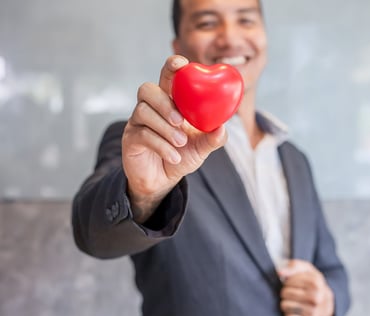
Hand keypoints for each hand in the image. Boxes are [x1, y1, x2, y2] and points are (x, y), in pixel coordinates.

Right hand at [122, 55, 226, 221]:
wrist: (163, 180)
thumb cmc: (181, 155)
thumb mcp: (202, 147)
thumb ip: (213, 137)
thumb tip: (222, 127)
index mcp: (169, 101)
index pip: (167, 76)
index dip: (171, 66)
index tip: (181, 64)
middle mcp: (150, 107)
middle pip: (147, 89)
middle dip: (164, 102)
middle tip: (181, 121)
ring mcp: (137, 121)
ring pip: (143, 111)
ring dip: (164, 127)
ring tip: (181, 143)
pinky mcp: (130, 138)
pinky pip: (142, 134)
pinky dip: (161, 145)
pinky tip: (173, 156)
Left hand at [278, 259, 334, 315]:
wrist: (326, 302)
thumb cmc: (312, 283)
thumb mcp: (305, 269)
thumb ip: (293, 266)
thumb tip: (280, 272)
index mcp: (317, 282)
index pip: (290, 280)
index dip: (287, 281)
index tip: (291, 282)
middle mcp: (318, 298)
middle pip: (286, 293)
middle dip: (285, 291)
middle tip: (291, 292)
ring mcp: (315, 312)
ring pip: (285, 305)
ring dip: (285, 303)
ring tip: (293, 301)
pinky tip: (296, 312)